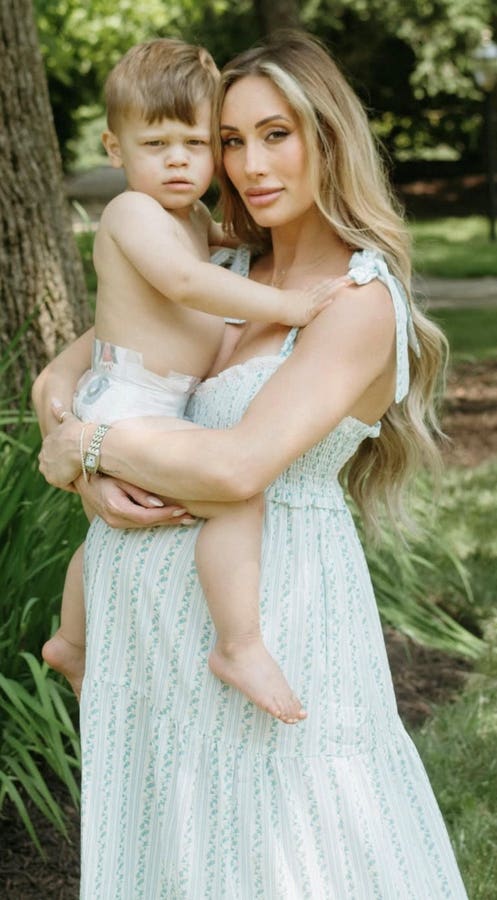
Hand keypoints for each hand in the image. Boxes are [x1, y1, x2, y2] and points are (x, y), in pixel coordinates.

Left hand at [38, 403, 83, 488]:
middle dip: (66, 465)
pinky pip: (65, 484)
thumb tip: (53, 399)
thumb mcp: (68, 419)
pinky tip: (84, 477)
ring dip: (70, 474)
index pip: (55, 452)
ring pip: (60, 474)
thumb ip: (60, 412)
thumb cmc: (79, 431)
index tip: (79, 454)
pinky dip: (73, 482)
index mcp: (47, 442)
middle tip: (82, 464)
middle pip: (55, 464)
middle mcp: (43, 455)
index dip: (67, 454)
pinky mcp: (53, 478)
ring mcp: (47, 467)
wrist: (83, 444)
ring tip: (84, 471)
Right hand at [76, 474, 196, 528]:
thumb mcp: (120, 477)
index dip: (166, 515)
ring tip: (186, 519)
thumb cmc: (102, 471)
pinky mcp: (115, 521)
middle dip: (170, 521)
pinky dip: (155, 521)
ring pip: (144, 526)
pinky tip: (170, 518)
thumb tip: (158, 504)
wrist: (81, 476)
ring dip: (166, 523)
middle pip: (148, 524)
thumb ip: (138, 491)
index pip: (146, 516)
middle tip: (191, 518)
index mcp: (115, 507)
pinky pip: (139, 524)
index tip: (183, 510)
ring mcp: (113, 523)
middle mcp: (114, 519)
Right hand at [280, 275, 352, 326]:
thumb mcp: (291, 299)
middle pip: (327, 288)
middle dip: (339, 283)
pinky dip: (324, 304)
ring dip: (335, 289)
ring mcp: (309, 304)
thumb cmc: (279, 304)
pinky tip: (332, 300)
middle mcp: (310, 298)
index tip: (343, 278)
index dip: (333, 282)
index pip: (322, 287)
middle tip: (352, 277)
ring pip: (324, 294)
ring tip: (346, 284)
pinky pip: (316, 308)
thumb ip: (298, 299)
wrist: (273, 306)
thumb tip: (299, 300)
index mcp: (306, 295)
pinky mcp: (306, 313)